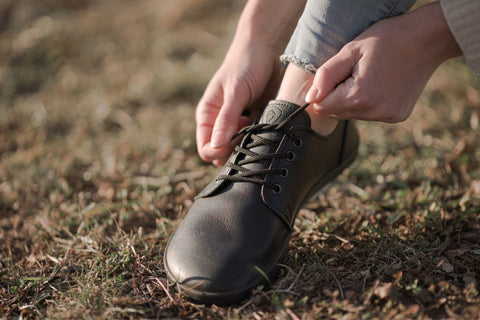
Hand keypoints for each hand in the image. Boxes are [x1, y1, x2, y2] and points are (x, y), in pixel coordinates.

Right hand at [196, 41, 280, 165]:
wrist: (267, 49)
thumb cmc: (245, 65)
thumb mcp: (236, 92)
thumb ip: (227, 120)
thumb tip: (216, 148)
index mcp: (208, 116)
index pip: (206, 149)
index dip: (219, 153)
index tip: (237, 143)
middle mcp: (221, 124)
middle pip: (224, 154)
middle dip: (238, 151)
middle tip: (253, 134)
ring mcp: (239, 125)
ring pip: (243, 149)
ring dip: (253, 144)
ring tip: (262, 125)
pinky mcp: (256, 123)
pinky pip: (258, 140)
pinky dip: (264, 138)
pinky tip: (270, 124)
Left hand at [305, 2, 461, 122]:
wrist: (427, 39)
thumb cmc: (386, 39)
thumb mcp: (350, 51)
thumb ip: (325, 76)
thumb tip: (309, 99)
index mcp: (359, 97)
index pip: (321, 107)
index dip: (323, 90)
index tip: (337, 73)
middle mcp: (374, 113)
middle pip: (336, 113)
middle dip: (337, 95)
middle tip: (355, 71)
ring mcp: (387, 117)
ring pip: (352, 114)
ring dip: (352, 99)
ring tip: (369, 76)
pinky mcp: (397, 116)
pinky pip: (369, 114)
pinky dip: (368, 102)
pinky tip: (380, 84)